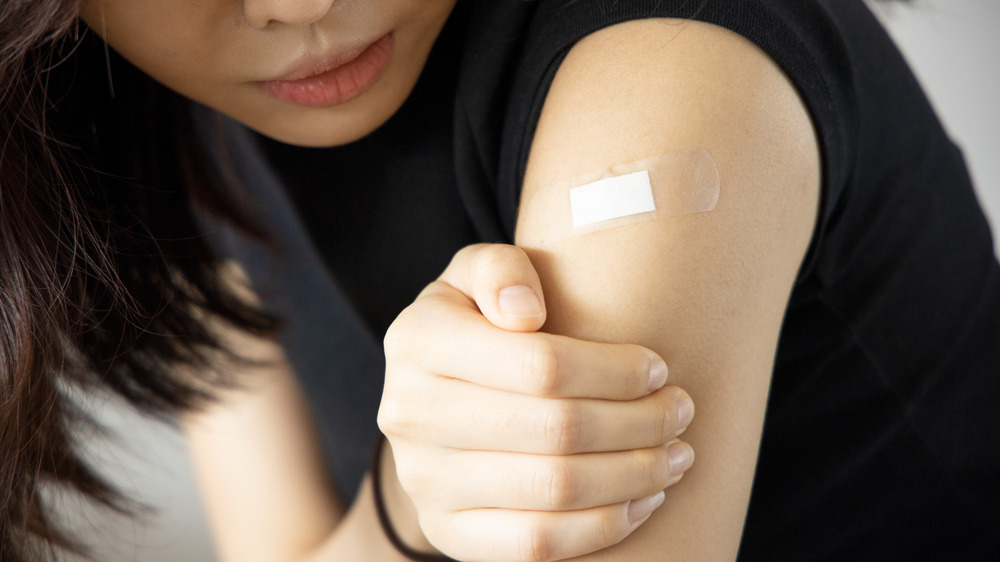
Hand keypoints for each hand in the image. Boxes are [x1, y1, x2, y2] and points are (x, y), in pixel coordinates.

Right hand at [379, 244, 695, 561]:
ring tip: (676, 455)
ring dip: (635, 475)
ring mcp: (424, 481)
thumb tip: (525, 311)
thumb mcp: (477, 275)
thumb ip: (499, 270)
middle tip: (681, 411)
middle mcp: (410, 414)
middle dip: (640, 423)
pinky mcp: (447, 532)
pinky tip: (641, 499)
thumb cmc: (478, 322)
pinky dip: (604, 526)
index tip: (657, 367)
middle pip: (557, 430)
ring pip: (554, 490)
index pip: (542, 365)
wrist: (435, 395)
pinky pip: (537, 544)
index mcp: (418, 340)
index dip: (615, 370)